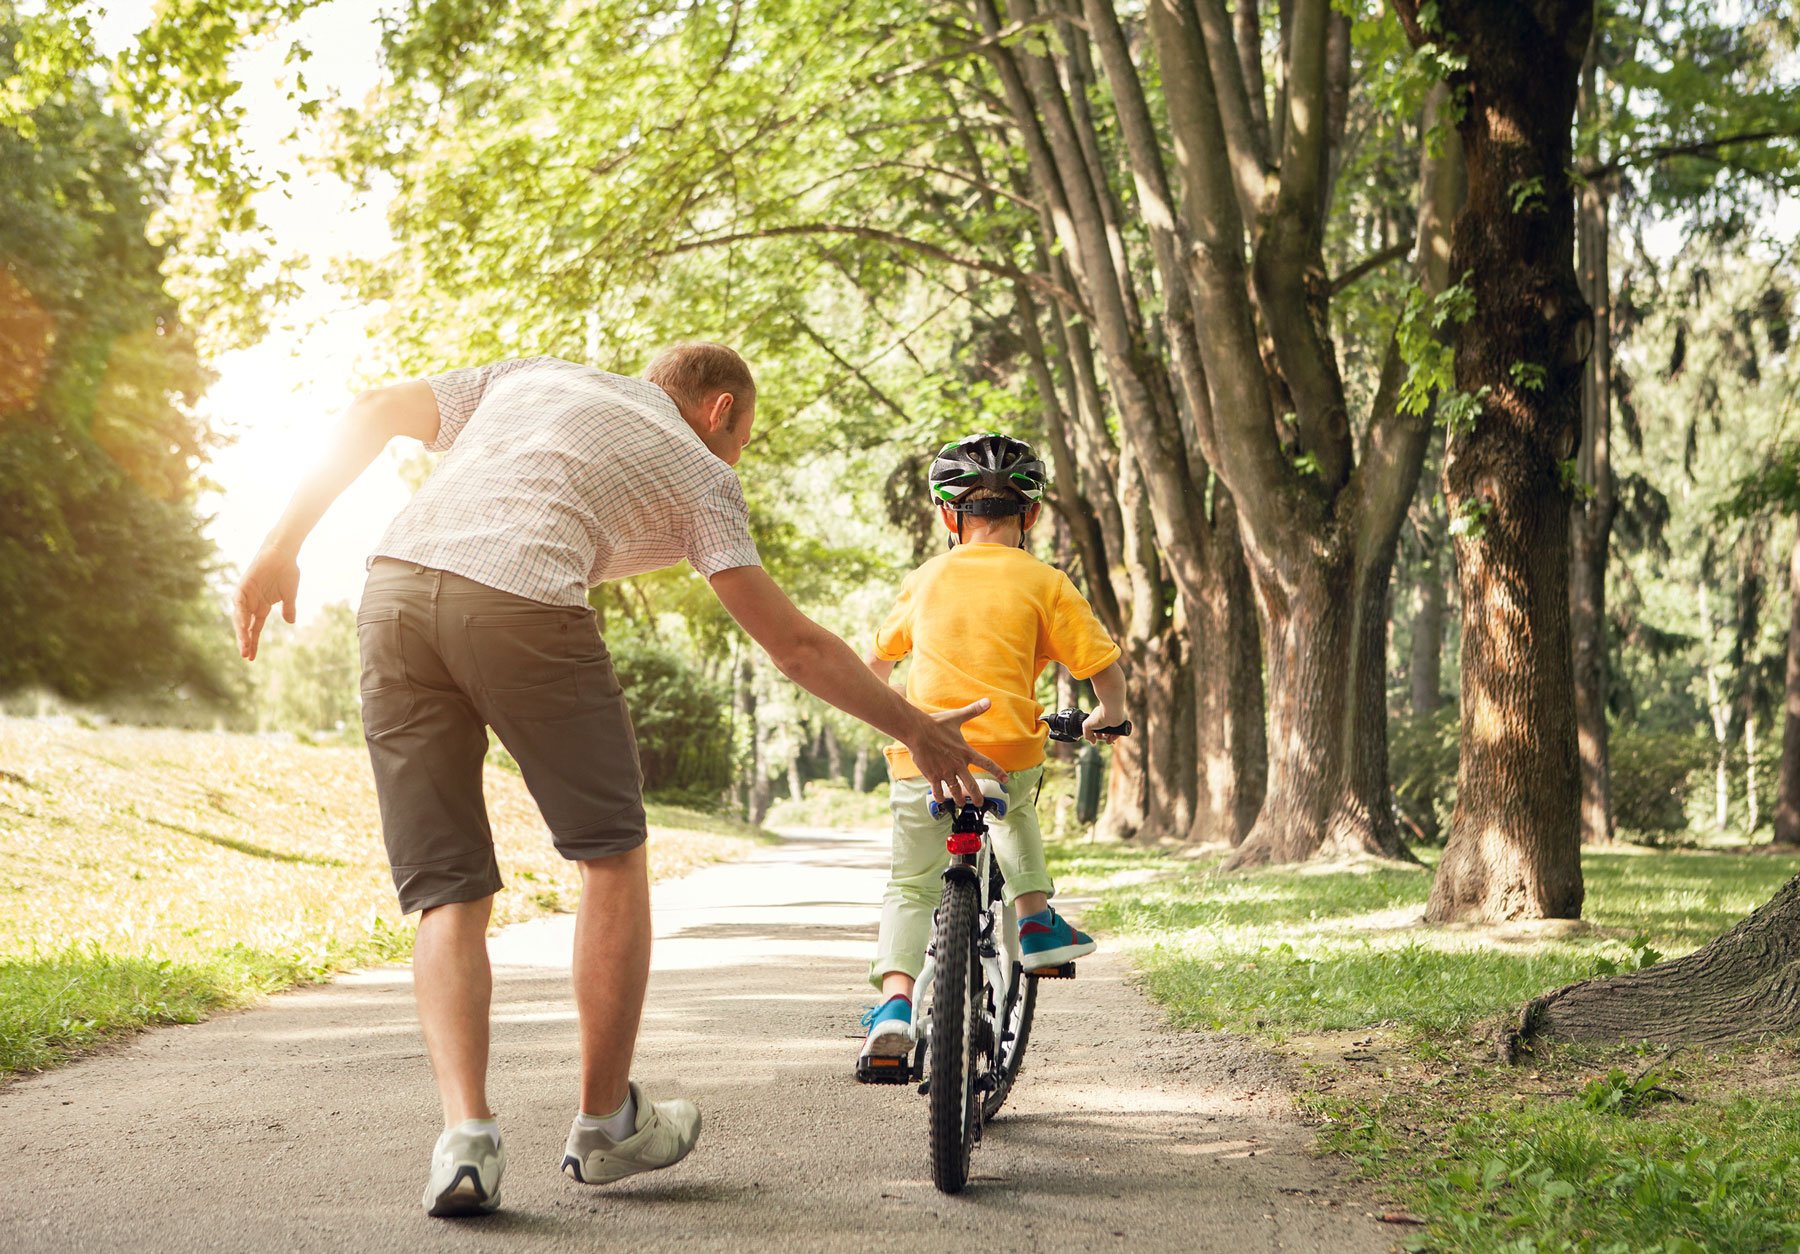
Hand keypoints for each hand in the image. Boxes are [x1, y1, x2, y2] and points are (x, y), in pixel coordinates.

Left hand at [233, 546, 299, 660]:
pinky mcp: (243, 586)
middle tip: (246, 656)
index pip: (255, 628)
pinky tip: (242, 627)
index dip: (253, 642)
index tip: (251, 658)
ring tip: (244, 646)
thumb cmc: (287, 571)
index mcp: (261, 606)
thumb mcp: (289, 594)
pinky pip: (239, 604)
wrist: (283, 553)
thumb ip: (289, 608)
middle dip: (245, 641)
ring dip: (241, 632)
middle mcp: (251, 602)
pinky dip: (240, 615)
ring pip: (240, 617)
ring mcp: (246, 595)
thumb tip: (290, 622)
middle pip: (245, 626)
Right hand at [905, 698, 1007, 805]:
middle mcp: (957, 765)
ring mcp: (945, 772)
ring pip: (955, 790)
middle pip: (971, 785)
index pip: (987, 764)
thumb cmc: (936, 724)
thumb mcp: (957, 717)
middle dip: (976, 796)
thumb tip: (989, 701)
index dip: (998, 772)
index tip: (1006, 779)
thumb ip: (974, 710)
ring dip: (958, 798)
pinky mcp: (932, 776)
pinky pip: (937, 790)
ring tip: (960, 803)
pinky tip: (940, 800)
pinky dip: (939, 796)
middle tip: (979, 803)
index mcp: (966, 752)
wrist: (917, 731)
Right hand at [1084, 701, 1125, 743]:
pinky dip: (1115, 736)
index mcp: (1099, 715)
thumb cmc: (1099, 717)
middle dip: (1103, 736)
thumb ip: (1086, 734)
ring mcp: (1115, 719)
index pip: (1098, 726)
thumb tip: (1093, 742)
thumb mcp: (1087, 726)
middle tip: (1102, 738)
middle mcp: (1107, 716)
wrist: (1111, 713)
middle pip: (1105, 729)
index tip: (1095, 738)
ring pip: (1113, 731)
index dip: (1096, 733)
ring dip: (1110, 738)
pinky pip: (1119, 731)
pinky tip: (1111, 739)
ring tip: (1108, 741)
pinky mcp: (1122, 722)